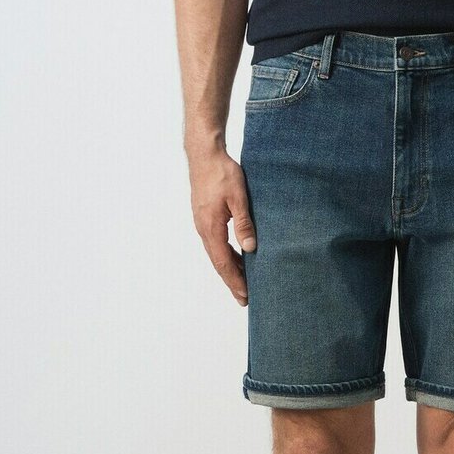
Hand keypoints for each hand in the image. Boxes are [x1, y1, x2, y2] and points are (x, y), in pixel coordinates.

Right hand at [188, 148, 255, 305]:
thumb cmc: (222, 172)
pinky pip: (216, 244)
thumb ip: (244, 222)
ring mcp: (203, 224)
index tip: (245, 295)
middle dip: (232, 281)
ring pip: (216, 254)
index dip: (235, 280)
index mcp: (211, 227)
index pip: (224, 261)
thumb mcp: (238, 197)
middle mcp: (204, 229)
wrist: (204, 154)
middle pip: (218, 262)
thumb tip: (250, 248)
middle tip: (244, 299)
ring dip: (229, 269)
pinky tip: (237, 258)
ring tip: (242, 283)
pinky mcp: (205, 218)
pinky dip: (226, 255)